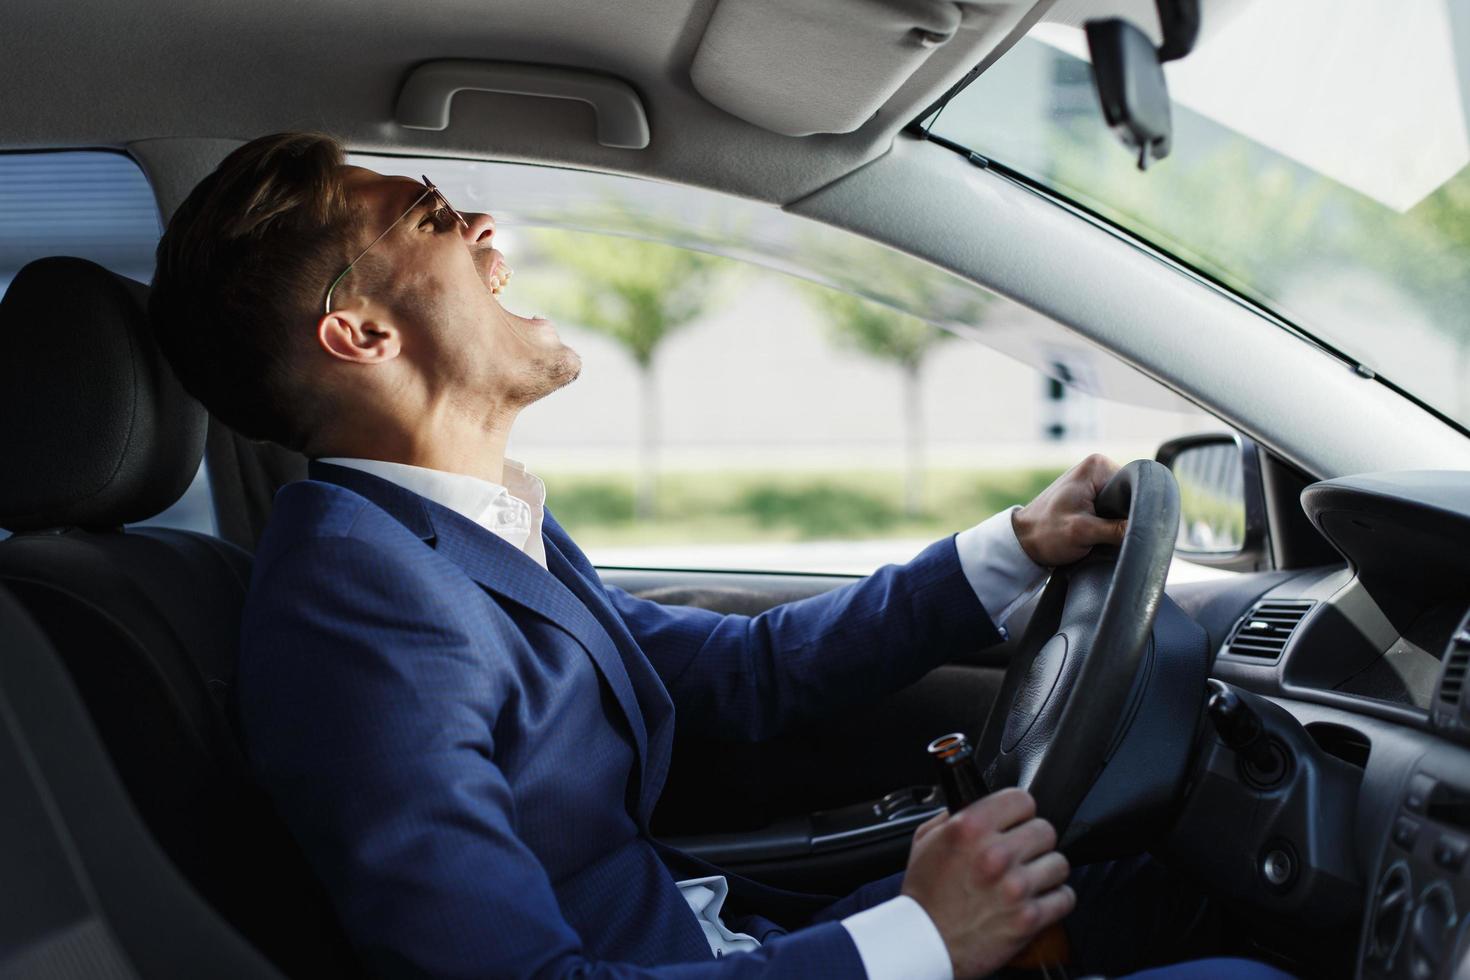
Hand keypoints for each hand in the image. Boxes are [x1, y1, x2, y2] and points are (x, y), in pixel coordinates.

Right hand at [901, 788, 1074, 978]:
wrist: (925, 942)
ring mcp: (1016, 888)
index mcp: (970, 828)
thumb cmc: (925, 894)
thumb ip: (955, 815)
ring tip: (1027, 879)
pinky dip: (1054, 899)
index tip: (1016, 821)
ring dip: (1045, 871)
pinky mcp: (1029, 918)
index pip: (1022, 799)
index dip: (1018, 811)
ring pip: (1059, 863)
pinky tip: (1036, 900)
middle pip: (1045, 830)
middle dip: (1033, 842)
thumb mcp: (926, 839)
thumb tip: (980, 801)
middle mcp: (996, 854)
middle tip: (1019, 854)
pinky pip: (1065, 897)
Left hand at [1012, 454, 1127, 566]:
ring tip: (1102, 536)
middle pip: (1130, 498)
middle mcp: (1099, 469)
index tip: (1121, 528)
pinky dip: (1110, 525)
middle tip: (1108, 534)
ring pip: (1123, 508)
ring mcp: (1096, 484)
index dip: (1133, 510)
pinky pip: (1114, 512)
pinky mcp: (1093, 498)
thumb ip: (1116, 530)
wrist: (1024, 541)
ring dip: (1117, 524)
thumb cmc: (1046, 532)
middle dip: (1124, 518)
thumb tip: (1146, 531)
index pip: (1135, 487)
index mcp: (1098, 466)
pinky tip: (1101, 535)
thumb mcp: (1083, 532)